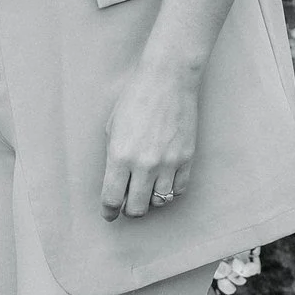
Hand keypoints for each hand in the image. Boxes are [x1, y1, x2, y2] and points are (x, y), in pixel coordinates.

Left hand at [100, 56, 200, 221]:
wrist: (168, 80)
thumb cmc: (135, 99)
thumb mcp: (112, 128)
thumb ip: (113, 158)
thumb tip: (116, 182)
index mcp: (119, 156)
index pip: (111, 198)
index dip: (108, 211)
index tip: (108, 213)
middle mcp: (144, 164)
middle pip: (136, 208)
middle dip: (128, 210)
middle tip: (126, 205)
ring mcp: (168, 163)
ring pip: (159, 202)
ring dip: (150, 201)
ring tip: (145, 190)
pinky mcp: (187, 159)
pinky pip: (178, 189)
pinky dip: (169, 190)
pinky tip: (163, 181)